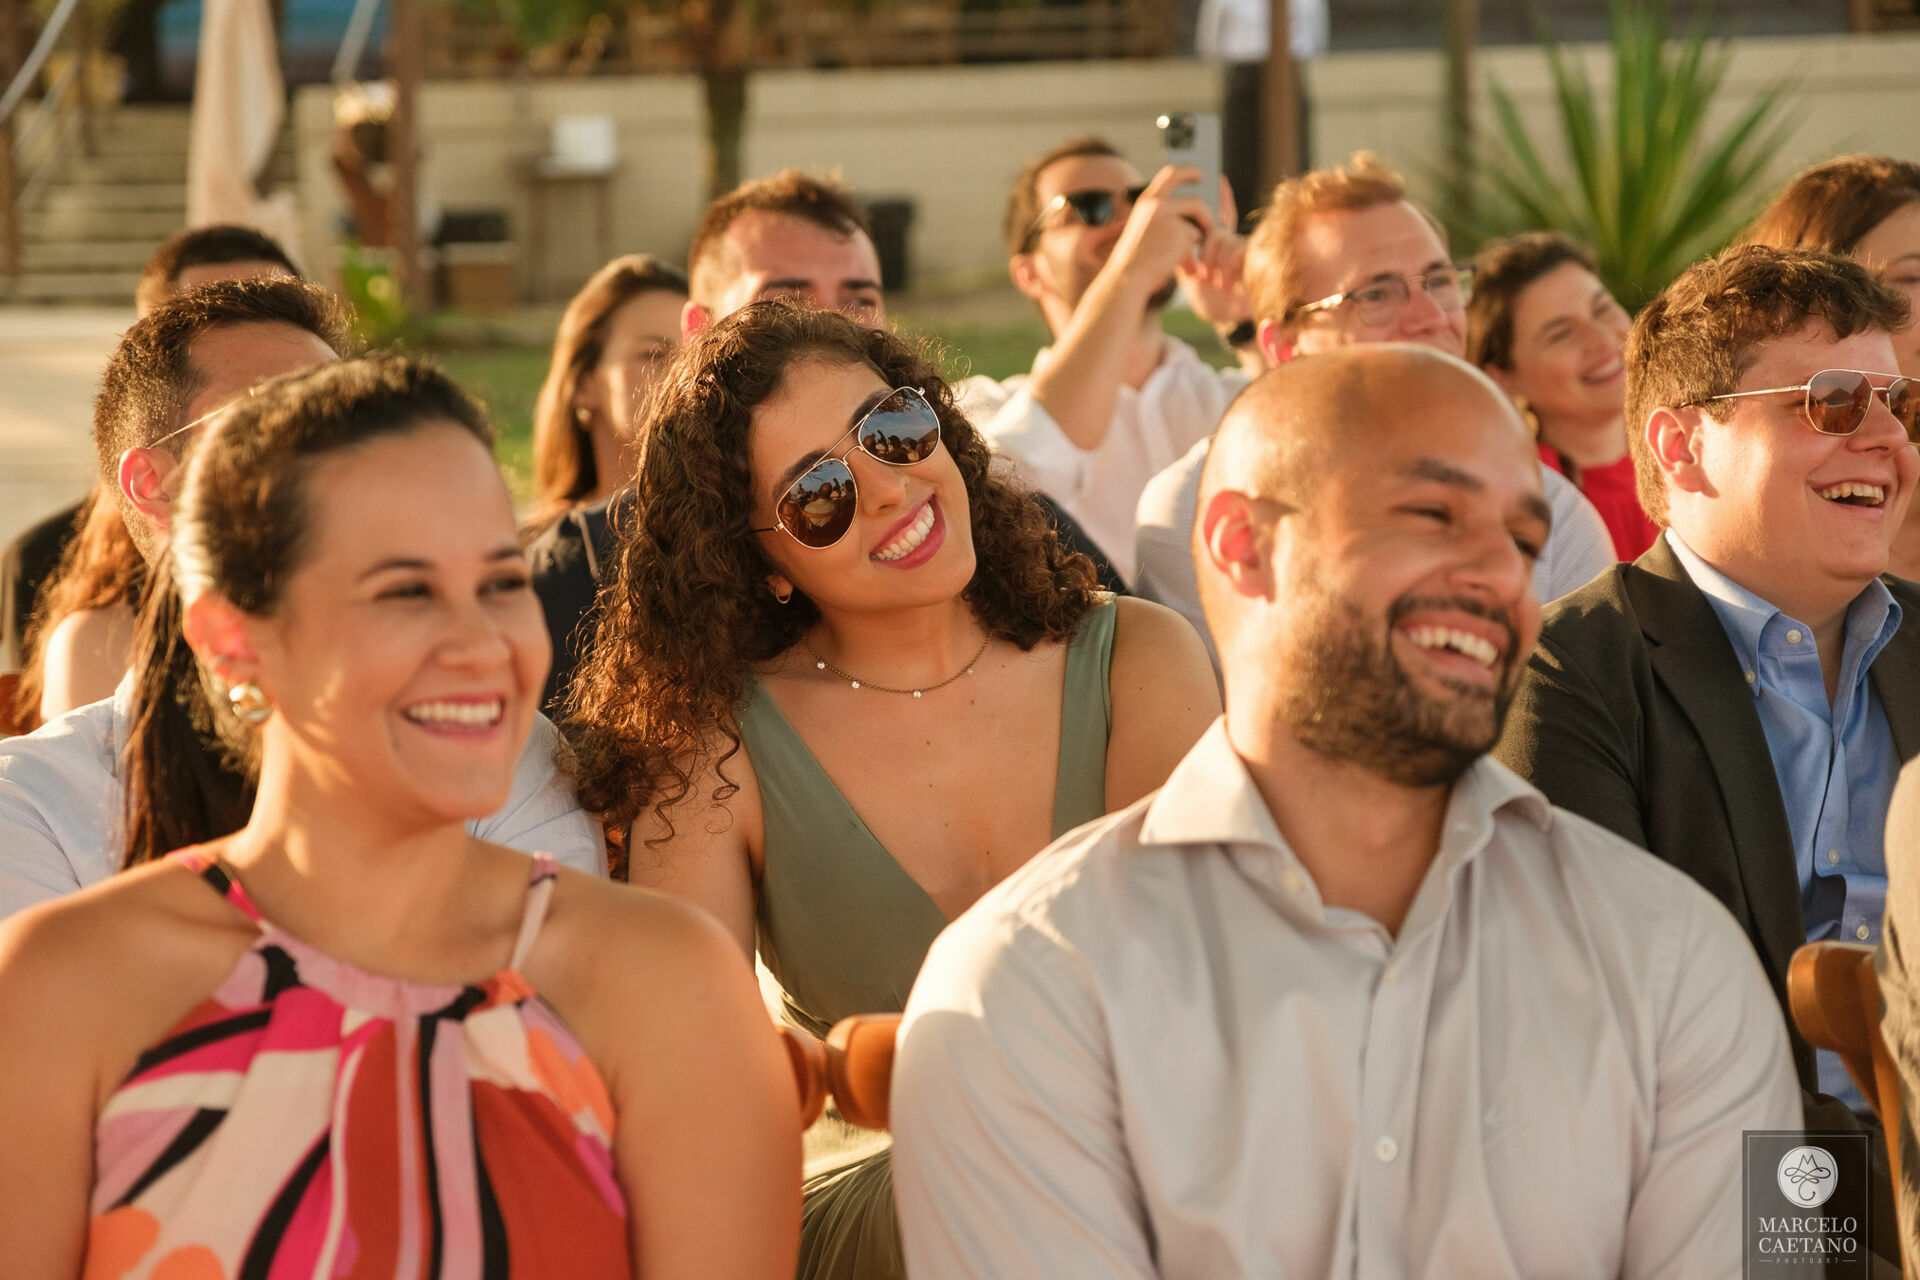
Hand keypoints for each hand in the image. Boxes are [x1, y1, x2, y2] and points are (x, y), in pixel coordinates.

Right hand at [1103, 164, 1212, 304]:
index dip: (1188, 172)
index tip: (1199, 174)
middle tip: (1220, 215)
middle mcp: (1157, 205)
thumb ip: (1162, 219)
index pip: (1170, 174)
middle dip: (1210, 206)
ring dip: (1204, 231)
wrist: (1127, 278)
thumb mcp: (1143, 230)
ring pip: (1199, 221)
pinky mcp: (1181, 233)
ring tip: (1201, 246)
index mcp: (1146, 201)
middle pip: (1195, 199)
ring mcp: (1169, 218)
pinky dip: (1194, 251)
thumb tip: (1193, 216)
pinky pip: (1197, 238)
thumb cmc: (1135, 260)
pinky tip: (1188, 264)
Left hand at [1178, 177, 1250, 329]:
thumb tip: (1167, 229)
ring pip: (1222, 237)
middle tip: (1202, 272)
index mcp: (1220, 244)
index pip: (1222, 215)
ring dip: (1214, 260)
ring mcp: (1245, 249)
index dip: (1223, 197)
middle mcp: (1235, 242)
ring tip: (1213, 281)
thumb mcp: (1189, 271)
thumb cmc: (1208, 298)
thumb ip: (1181, 250)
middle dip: (1205, 248)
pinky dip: (1226, 266)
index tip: (1219, 177)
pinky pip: (1236, 248)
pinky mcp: (1254, 258)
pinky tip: (1224, 282)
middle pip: (1216, 228)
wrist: (1224, 318)